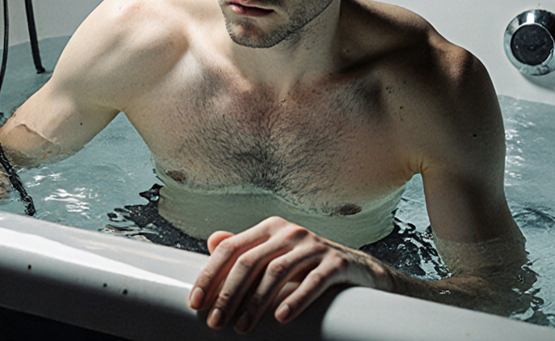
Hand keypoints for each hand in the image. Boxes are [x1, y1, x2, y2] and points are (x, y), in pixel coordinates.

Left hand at [187, 216, 386, 333]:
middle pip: (250, 262)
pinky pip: (314, 280)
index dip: (210, 275)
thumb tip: (213, 242)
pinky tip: (281, 317)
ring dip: (255, 303)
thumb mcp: (276, 253)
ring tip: (242, 327)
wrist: (359, 270)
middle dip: (228, 295)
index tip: (195, 302)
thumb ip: (247, 248)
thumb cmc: (309, 265)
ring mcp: (315, 245)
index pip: (231, 248)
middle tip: (216, 322)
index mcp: (270, 228)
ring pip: (277, 272)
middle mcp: (290, 232)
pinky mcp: (337, 262)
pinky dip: (295, 299)